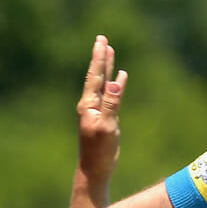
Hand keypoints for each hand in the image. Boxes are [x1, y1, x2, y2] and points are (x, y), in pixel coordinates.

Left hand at [76, 34, 126, 184]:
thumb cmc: (99, 151)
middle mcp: (90, 104)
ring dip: (106, 68)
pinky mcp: (104, 117)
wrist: (95, 169)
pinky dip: (114, 84)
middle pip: (96, 75)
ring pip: (102, 83)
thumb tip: (115, 81)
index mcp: (88, 105)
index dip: (99, 58)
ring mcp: (96, 110)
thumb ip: (111, 103)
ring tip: (109, 51)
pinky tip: (119, 77)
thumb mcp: (107, 126)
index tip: (101, 41)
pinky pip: (109, 95)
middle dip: (100, 57)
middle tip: (102, 39)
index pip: (94, 76)